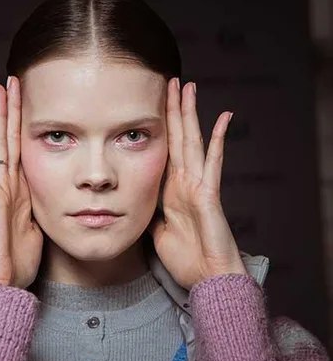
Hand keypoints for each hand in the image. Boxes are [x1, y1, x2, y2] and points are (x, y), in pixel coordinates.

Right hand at [0, 77, 43, 288]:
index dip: (25, 126)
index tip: (28, 102)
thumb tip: (51, 199)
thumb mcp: (37, 229)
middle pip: (10, 140)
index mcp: (21, 192)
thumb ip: (39, 210)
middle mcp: (7, 186)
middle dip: (12, 111)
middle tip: (12, 82)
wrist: (2, 286)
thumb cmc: (18, 262)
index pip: (23, 150)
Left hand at [147, 79, 246, 290]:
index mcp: (171, 190)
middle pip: (177, 138)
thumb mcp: (157, 231)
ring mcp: (199, 185)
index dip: (160, 127)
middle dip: (173, 110)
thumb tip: (138, 201)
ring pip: (193, 142)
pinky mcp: (210, 194)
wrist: (206, 278)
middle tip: (171, 82)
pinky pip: (214, 162)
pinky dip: (218, 140)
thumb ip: (150, 212)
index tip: (153, 105)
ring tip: (189, 88)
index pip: (164, 150)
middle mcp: (184, 182)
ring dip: (190, 115)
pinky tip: (223, 117)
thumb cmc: (185, 258)